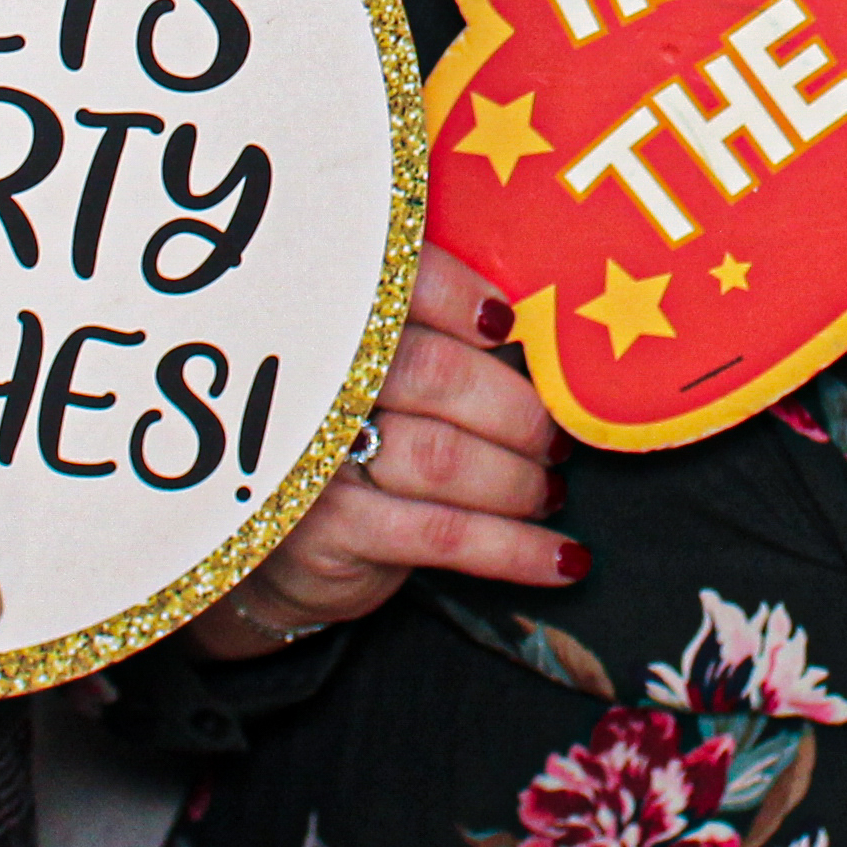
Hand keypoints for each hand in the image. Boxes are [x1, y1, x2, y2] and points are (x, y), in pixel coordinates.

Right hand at [187, 246, 572, 656]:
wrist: (283, 553)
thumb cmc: (360, 447)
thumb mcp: (387, 387)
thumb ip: (445, 347)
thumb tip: (546, 344)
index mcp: (339, 330)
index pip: (401, 287)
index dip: (458, 296)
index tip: (507, 323)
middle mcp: (321, 386)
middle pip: (434, 373)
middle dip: (515, 408)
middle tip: (554, 436)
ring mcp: (320, 460)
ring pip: (444, 456)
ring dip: (519, 480)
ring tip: (550, 490)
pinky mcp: (332, 530)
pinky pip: (445, 535)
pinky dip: (515, 548)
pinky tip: (563, 560)